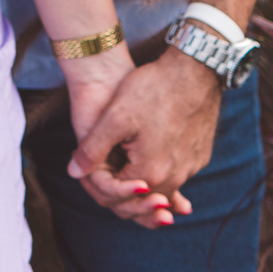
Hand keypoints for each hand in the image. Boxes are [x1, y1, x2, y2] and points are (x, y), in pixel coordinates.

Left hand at [67, 48, 222, 227]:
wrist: (194, 71)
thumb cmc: (152, 90)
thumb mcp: (115, 118)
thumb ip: (93, 149)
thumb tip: (73, 172)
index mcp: (151, 174)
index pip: (121, 199)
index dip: (102, 189)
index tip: (93, 174)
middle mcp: (175, 178)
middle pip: (145, 201)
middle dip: (125, 196)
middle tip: (109, 181)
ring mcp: (191, 167)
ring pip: (163, 188)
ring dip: (146, 187)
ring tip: (129, 176)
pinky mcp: (199, 156)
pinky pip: (178, 174)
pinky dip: (164, 173)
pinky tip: (153, 159)